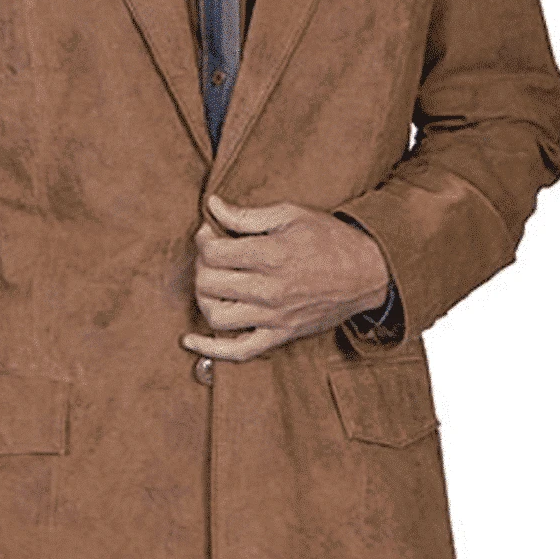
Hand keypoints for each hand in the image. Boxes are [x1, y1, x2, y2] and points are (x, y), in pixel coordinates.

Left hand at [181, 195, 389, 362]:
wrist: (368, 273)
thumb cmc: (331, 240)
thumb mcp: (291, 215)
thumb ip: (247, 215)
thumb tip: (213, 206)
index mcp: (271, 256)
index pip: (214, 253)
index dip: (204, 239)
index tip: (210, 233)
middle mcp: (270, 290)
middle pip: (209, 283)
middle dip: (201, 266)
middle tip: (211, 256)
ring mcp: (274, 318)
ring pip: (216, 317)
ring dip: (204, 299)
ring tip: (212, 284)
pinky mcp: (280, 336)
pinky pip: (239, 351)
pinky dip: (211, 349)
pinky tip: (190, 340)